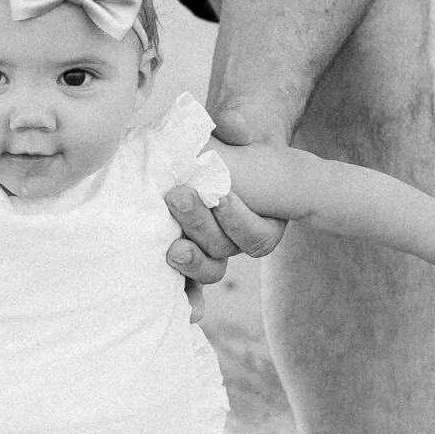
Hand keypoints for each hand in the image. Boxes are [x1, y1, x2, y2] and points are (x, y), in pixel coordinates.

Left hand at [165, 102, 287, 286]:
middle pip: (224, 249)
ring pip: (206, 268)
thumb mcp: (238, 129)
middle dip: (201, 225)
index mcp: (262, 219)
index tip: (221, 193)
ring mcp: (209, 251)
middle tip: (178, 196)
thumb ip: (238, 124)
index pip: (255, 232)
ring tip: (172, 247)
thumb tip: (233, 125)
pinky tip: (183, 309)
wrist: (205, 151)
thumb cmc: (228, 140)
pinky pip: (186, 285)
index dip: (238, 217)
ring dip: (190, 261)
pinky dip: (185, 298)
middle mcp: (236, 241)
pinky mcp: (184, 253)